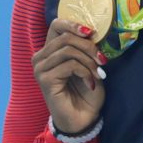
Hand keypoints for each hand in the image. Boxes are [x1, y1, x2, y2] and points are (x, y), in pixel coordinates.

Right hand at [32, 19, 106, 134]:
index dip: (73, 24)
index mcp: (50, 50)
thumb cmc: (86, 91)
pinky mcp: (45, 79)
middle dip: (89, 47)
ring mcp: (40, 69)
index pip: (56, 25)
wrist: (83, 118)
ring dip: (89, 62)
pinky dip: (86, 73)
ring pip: (68, 51)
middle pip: (65, 37)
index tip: (91, 32)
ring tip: (98, 74)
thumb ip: (86, 48)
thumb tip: (91, 31)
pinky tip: (91, 84)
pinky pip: (70, 66)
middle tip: (102, 60)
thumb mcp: (89, 64)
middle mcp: (40, 57)